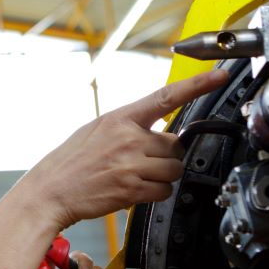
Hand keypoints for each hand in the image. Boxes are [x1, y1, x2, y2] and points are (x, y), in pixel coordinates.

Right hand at [25, 70, 227, 231]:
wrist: (48, 192)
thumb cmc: (69, 163)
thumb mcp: (95, 130)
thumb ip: (127, 126)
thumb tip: (154, 129)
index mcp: (119, 119)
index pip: (166, 96)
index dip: (197, 84)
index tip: (220, 75)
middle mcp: (128, 138)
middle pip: (175, 144)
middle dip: (166, 156)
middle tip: (144, 163)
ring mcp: (130, 164)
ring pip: (173, 169)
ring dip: (162, 177)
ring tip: (137, 178)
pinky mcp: (131, 189)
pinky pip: (163, 191)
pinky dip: (155, 194)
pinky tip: (135, 191)